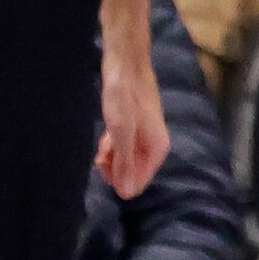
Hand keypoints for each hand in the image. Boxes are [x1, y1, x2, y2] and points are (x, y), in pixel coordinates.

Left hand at [97, 32, 169, 198]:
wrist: (126, 65)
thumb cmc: (124, 97)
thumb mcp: (121, 132)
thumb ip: (124, 163)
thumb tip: (128, 193)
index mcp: (158, 148)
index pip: (140, 182)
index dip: (119, 181)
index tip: (104, 168)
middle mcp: (155, 144)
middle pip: (133, 173)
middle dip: (114, 170)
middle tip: (100, 157)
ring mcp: (145, 136)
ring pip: (127, 161)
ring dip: (111, 159)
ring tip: (101, 147)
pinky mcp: (135, 128)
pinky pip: (124, 149)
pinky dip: (112, 149)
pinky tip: (105, 141)